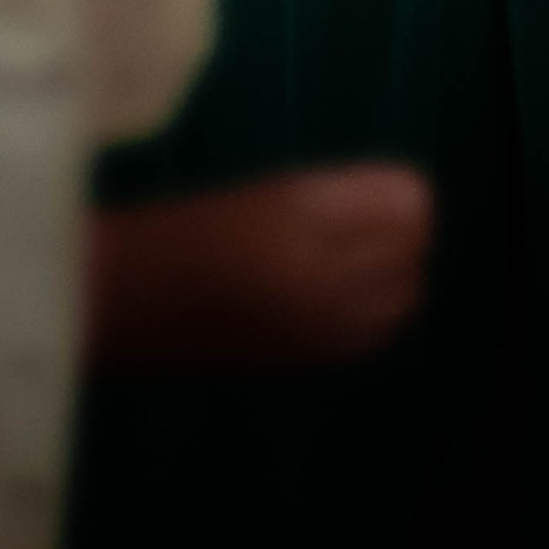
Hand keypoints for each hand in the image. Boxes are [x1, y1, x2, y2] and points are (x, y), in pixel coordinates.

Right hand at [84, 166, 433, 368]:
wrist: (130, 299)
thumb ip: (351, 198)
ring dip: (391, 273)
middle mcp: (323, 272)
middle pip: (415, 248)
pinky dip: (373, 311)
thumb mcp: (277, 192)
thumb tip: (418, 208)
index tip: (372, 190)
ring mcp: (319, 323)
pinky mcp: (308, 358)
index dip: (398, 192)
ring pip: (405, 294)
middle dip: (402, 232)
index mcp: (308, 210)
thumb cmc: (193, 226)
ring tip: (350, 258)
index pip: (412, 202)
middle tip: (362, 222)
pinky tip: (338, 296)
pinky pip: (376, 331)